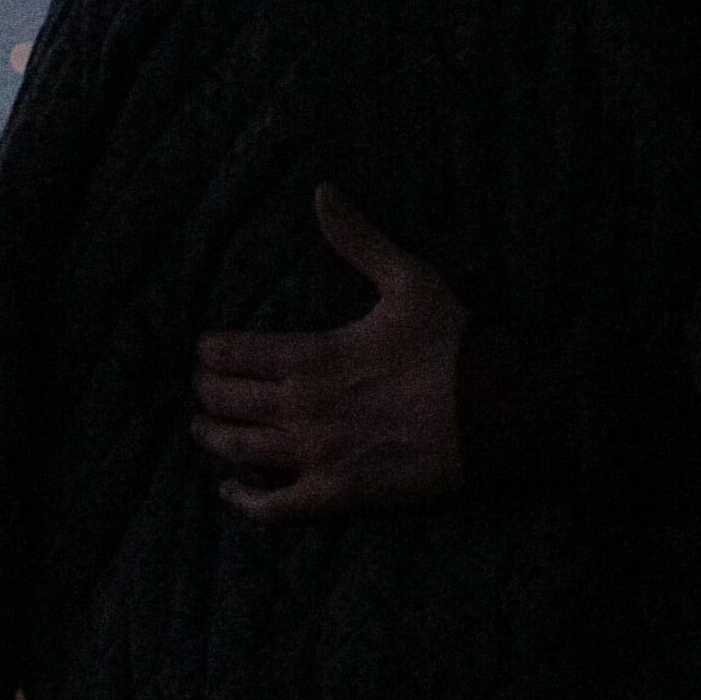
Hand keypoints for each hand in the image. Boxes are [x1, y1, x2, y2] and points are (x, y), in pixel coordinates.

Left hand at [192, 188, 468, 517]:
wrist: (497, 414)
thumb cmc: (454, 346)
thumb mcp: (408, 280)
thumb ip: (358, 240)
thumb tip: (322, 192)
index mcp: (314, 356)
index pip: (234, 354)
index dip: (210, 351)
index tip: (205, 349)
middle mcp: (304, 408)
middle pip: (228, 401)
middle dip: (207, 391)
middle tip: (202, 385)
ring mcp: (317, 455)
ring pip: (240, 449)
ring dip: (214, 437)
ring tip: (203, 427)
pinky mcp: (337, 494)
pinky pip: (275, 506)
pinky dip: (244, 501)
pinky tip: (229, 490)